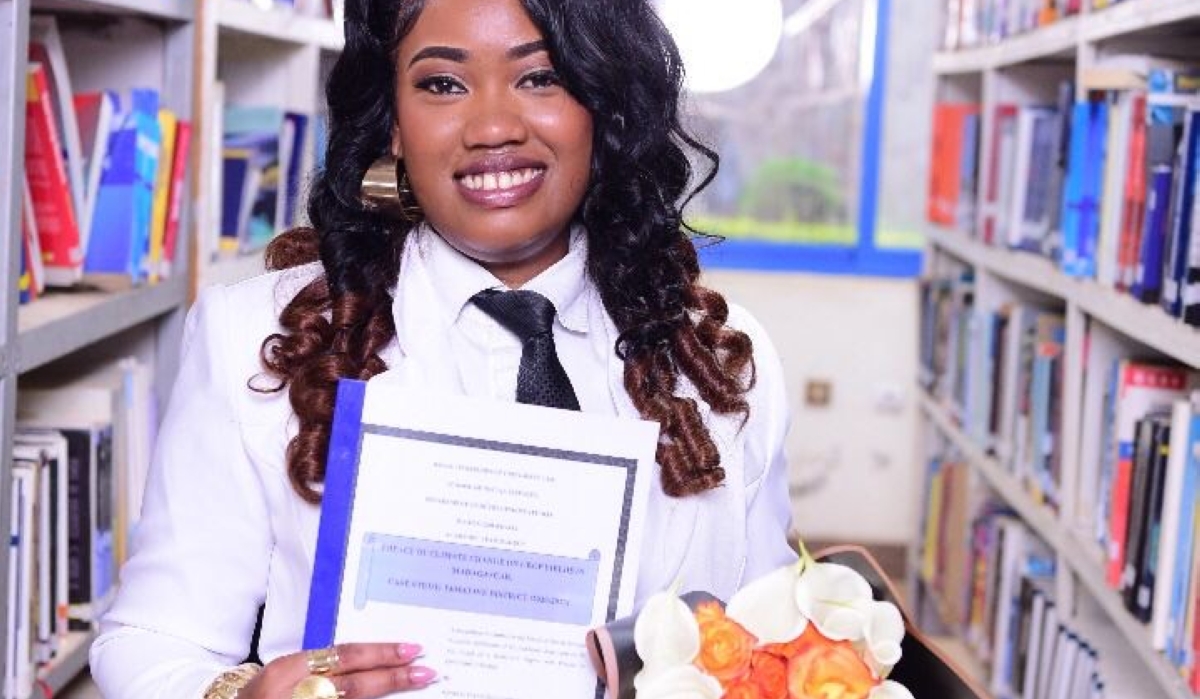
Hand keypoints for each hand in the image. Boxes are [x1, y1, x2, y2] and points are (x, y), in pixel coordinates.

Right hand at [242, 643, 434, 698]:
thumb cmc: (262, 693)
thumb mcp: (288, 672)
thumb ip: (323, 667)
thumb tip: (372, 660)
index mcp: (287, 670)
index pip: (343, 657)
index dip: (380, 653)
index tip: (411, 649)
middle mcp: (291, 694)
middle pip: (353, 687)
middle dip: (392, 679)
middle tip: (425, 672)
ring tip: (415, 688)